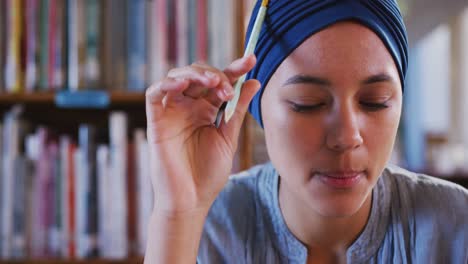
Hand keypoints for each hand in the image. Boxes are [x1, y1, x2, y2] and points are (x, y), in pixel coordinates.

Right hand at [145, 55, 259, 214]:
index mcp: (207, 111)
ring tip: (214, 85)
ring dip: (196, 74)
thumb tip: (254, 82)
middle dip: (216, 75)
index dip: (234, 69)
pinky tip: (184, 83)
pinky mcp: (156, 120)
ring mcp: (172, 112)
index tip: (251, 59)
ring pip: (177, 77)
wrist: (191, 200)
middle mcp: (189, 108)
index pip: (219, 83)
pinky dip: (168, 83)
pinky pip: (155, 93)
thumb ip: (236, 109)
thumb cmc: (208, 173)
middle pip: (199, 76)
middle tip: (228, 88)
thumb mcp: (228, 137)